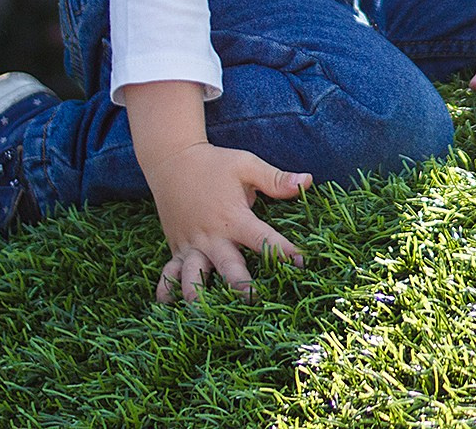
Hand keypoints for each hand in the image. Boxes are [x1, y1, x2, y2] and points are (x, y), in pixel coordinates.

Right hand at [145, 141, 309, 302]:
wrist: (171, 160)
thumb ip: (275, 179)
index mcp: (233, 217)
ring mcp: (191, 244)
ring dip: (198, 294)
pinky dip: (167, 289)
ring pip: (192, 275)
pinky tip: (167, 307)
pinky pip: (168, 272)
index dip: (283, 251)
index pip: (263, 239)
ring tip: (204, 315)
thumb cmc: (214, 164)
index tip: (301, 264)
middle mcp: (212, 236)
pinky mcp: (176, 247)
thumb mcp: (246, 165)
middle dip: (240, 286)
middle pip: (227, 266)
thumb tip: (308, 180)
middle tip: (254, 302)